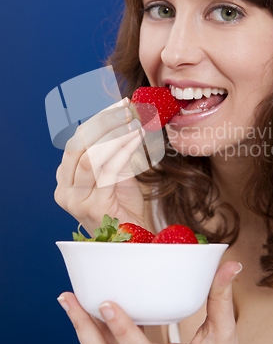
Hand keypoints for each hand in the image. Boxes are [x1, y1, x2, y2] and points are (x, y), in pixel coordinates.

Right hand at [54, 98, 146, 235]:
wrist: (133, 237)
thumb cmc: (124, 205)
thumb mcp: (116, 171)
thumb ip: (114, 148)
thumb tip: (126, 116)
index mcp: (66, 177)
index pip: (77, 140)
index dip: (99, 119)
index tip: (119, 105)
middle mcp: (64, 188)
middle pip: (79, 144)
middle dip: (104, 123)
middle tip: (126, 109)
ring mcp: (75, 199)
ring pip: (91, 156)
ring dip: (115, 135)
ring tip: (135, 122)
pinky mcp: (92, 207)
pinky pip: (107, 171)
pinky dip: (123, 151)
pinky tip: (136, 139)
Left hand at [58, 261, 242, 343]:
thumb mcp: (225, 332)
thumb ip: (222, 297)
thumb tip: (232, 264)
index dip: (122, 330)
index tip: (106, 303)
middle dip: (84, 329)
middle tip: (68, 298)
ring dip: (83, 329)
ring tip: (69, 300)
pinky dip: (94, 333)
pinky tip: (86, 310)